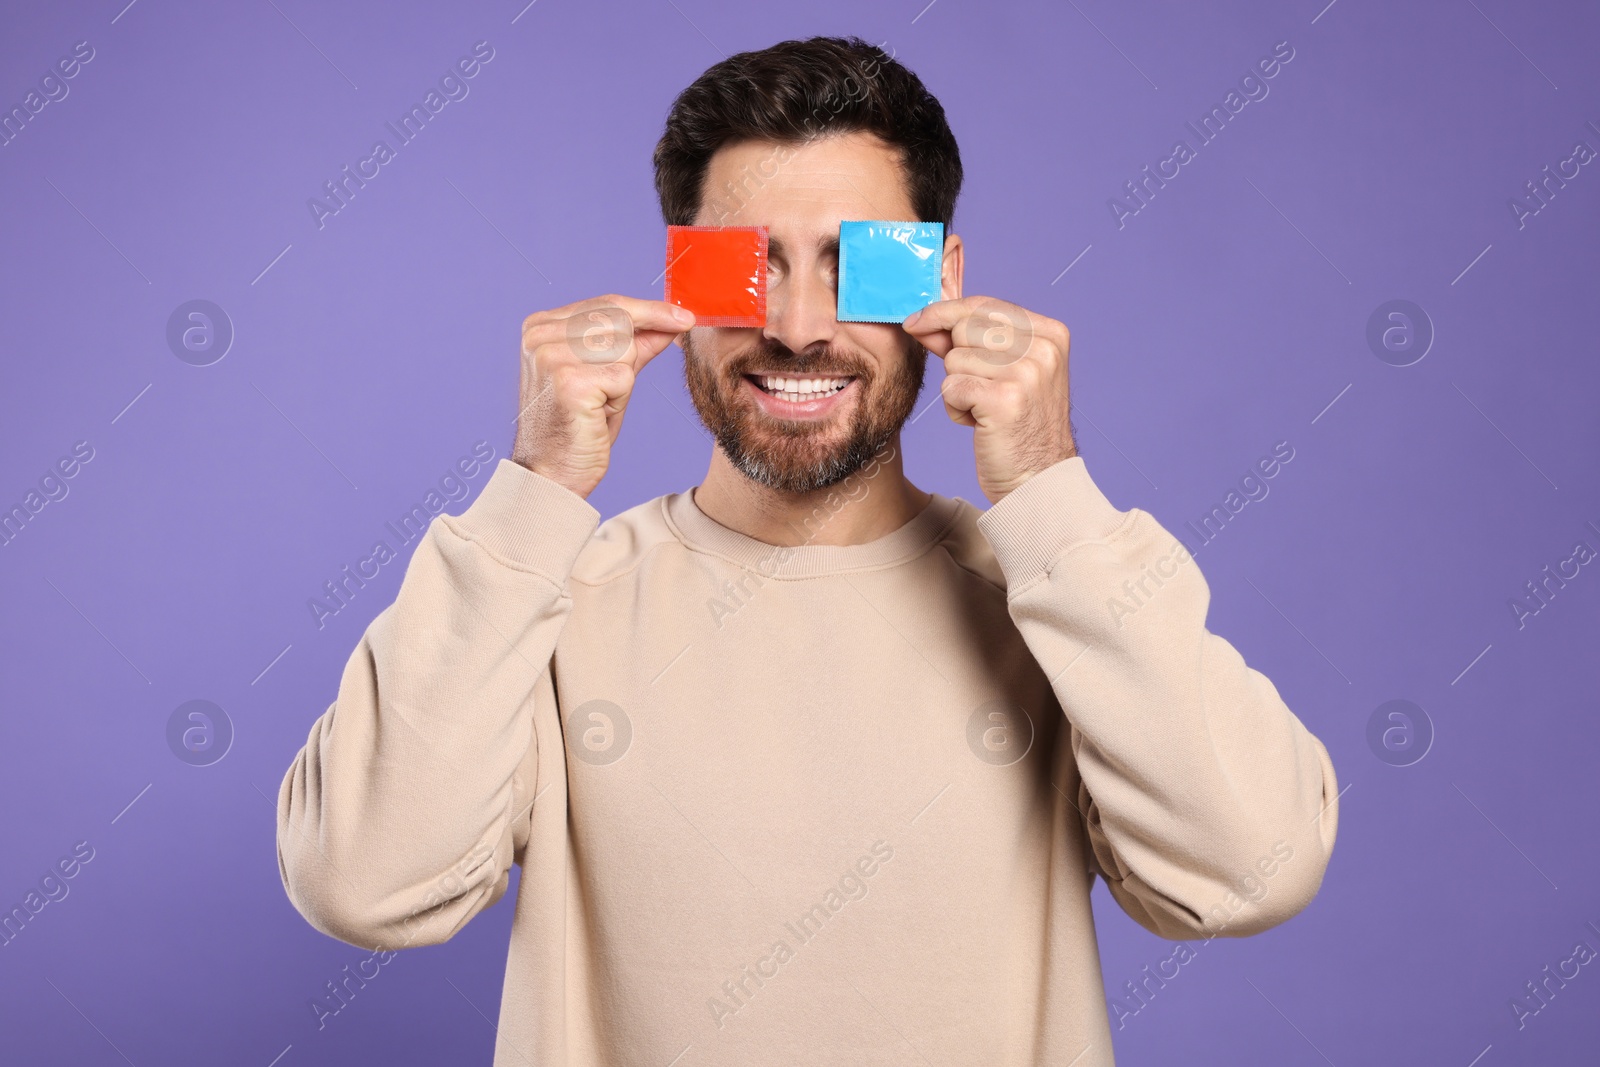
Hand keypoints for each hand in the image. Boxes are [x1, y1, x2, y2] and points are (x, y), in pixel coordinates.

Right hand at [513, 294, 693, 498]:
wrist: (553, 474)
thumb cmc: (579, 428)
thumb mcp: (609, 377)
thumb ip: (637, 345)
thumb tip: (673, 321)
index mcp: (541, 326)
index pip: (608, 304)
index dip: (651, 311)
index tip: (684, 318)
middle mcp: (540, 335)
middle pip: (620, 321)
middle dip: (632, 354)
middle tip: (608, 391)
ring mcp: (552, 355)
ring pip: (625, 348)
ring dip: (622, 381)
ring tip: (596, 404)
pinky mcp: (569, 380)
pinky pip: (624, 376)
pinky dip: (619, 399)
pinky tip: (594, 415)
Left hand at [902, 296, 1076, 505]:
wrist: (1038, 480)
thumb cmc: (1018, 428)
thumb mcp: (1004, 373)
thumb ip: (967, 341)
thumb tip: (922, 319)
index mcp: (1050, 334)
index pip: (984, 306)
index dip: (944, 312)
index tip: (915, 321)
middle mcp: (1043, 348)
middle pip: (964, 328)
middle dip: (957, 360)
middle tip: (981, 391)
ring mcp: (1026, 372)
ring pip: (954, 360)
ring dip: (958, 389)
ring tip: (985, 411)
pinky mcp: (1003, 398)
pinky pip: (950, 388)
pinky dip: (956, 409)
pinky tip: (980, 424)